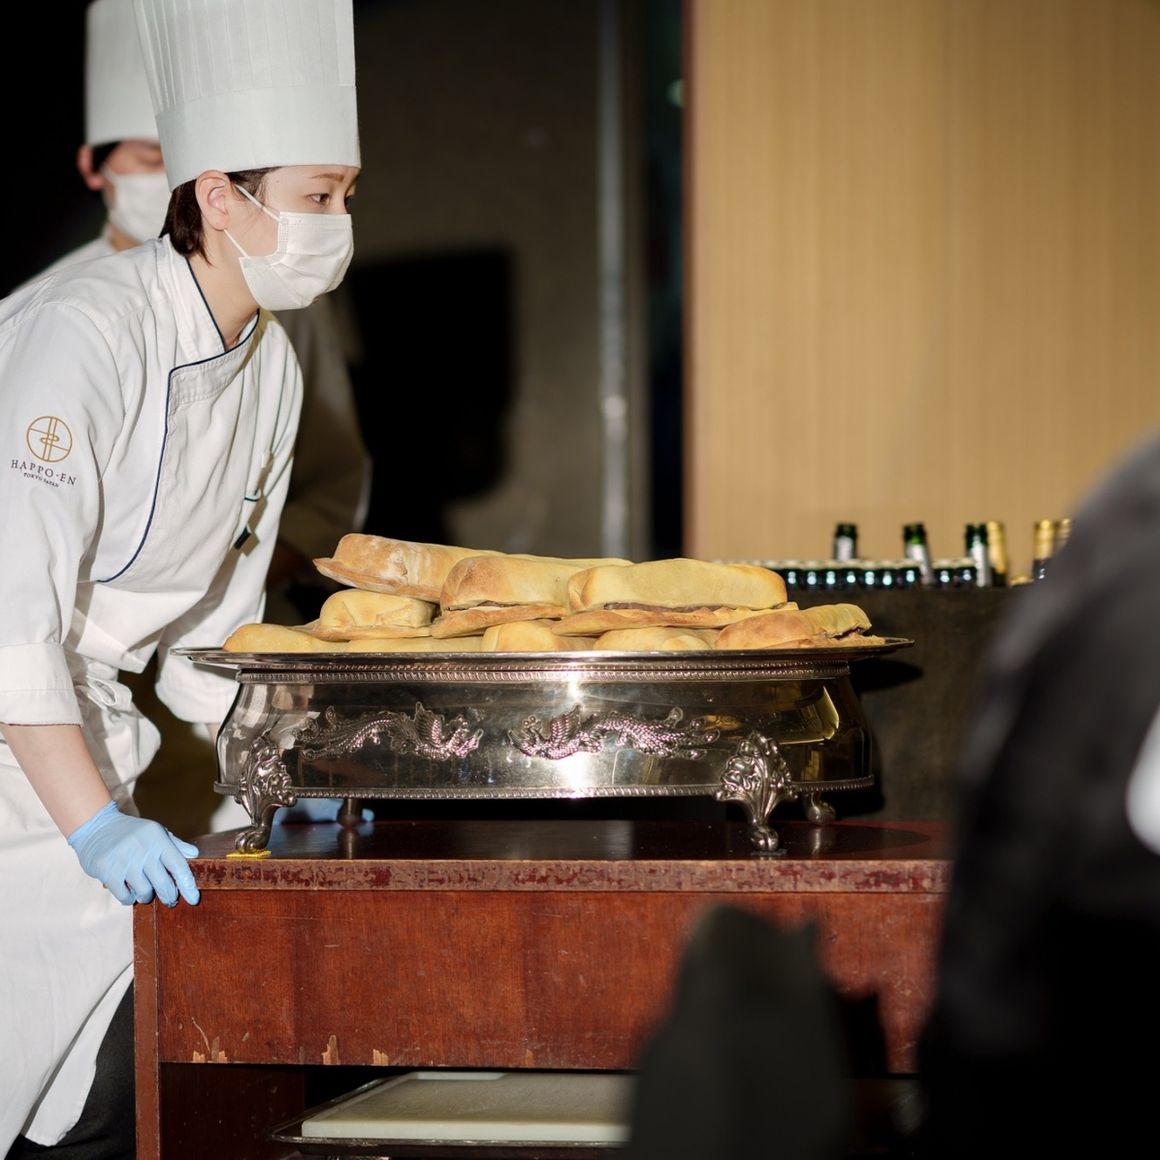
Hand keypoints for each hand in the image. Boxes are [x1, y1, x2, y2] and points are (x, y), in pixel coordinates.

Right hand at [67, 802, 200, 906]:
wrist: (96, 826)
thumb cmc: (132, 832)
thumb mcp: (155, 832)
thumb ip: (175, 844)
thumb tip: (195, 854)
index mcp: (158, 838)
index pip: (178, 866)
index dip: (188, 885)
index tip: (194, 900)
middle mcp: (143, 849)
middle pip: (163, 883)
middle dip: (169, 896)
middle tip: (170, 900)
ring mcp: (124, 860)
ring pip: (144, 892)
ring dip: (146, 896)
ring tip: (145, 891)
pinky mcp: (107, 871)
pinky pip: (125, 896)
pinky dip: (129, 898)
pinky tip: (129, 891)